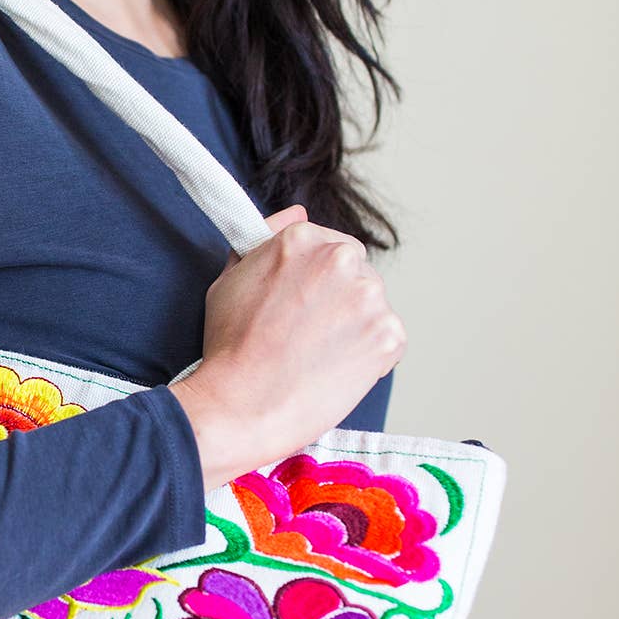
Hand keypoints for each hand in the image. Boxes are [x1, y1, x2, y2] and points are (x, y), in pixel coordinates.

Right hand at [169, 204, 406, 489]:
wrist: (242, 405)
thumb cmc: (229, 348)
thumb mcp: (230, 278)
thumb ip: (265, 239)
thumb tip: (297, 212)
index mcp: (303, 238)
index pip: (332, 247)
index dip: (318, 281)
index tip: (303, 305)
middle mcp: (341, 259)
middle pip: (357, 273)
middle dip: (339, 301)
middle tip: (308, 336)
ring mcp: (369, 297)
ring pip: (373, 307)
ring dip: (355, 328)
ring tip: (318, 358)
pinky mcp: (389, 335)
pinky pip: (388, 342)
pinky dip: (369, 358)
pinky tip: (335, 371)